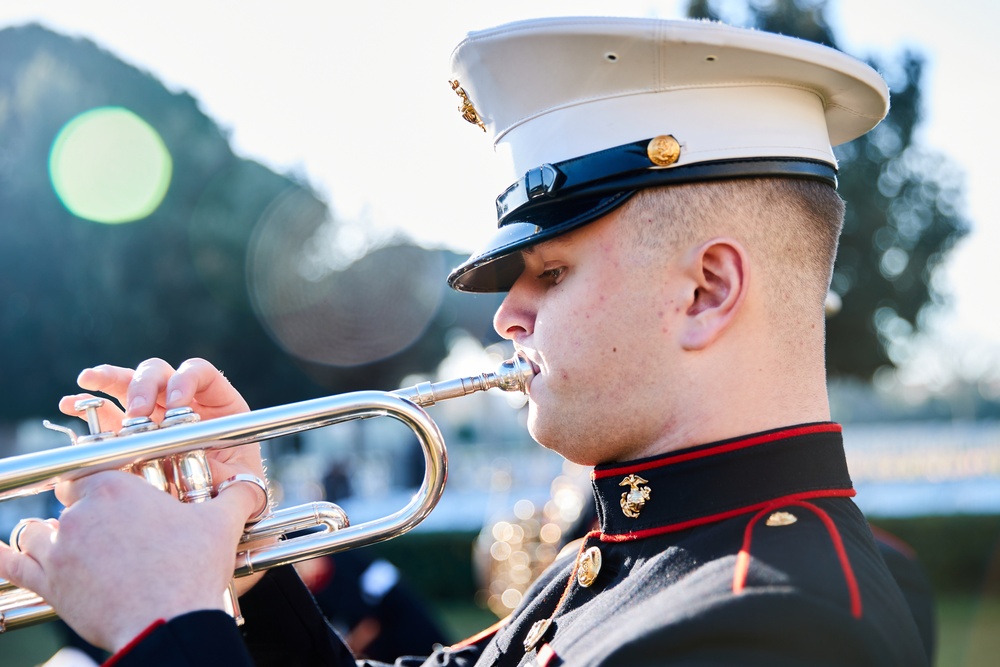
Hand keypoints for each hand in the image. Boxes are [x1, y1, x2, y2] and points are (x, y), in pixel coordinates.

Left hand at [0, 470, 255, 650]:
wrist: (166, 621)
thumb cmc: (191, 570)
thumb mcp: (221, 525)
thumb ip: (237, 497)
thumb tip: (255, 487)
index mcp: (119, 488)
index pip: (95, 470)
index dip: (104, 481)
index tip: (115, 494)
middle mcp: (83, 512)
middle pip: (70, 500)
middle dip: (86, 513)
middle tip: (110, 530)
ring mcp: (61, 547)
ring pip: (40, 530)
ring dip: (52, 536)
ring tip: (73, 547)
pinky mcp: (48, 582)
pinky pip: (12, 563)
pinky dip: (3, 556)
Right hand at [59, 358, 270, 594]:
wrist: (213, 524)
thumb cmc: (235, 502)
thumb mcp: (243, 488)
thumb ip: (237, 483)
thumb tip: (230, 486)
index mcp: (219, 406)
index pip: (200, 374)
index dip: (187, 379)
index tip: (177, 402)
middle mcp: (184, 405)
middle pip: (160, 375)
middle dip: (145, 385)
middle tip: (137, 411)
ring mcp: (156, 417)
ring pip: (131, 385)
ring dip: (109, 381)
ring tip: (89, 382)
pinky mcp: (130, 435)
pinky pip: (107, 414)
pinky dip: (89, 407)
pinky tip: (71, 403)